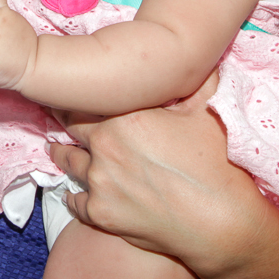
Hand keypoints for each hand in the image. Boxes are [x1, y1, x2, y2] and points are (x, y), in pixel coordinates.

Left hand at [45, 71, 254, 269]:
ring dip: (62, 154)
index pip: (83, 98)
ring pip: (68, 161)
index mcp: (123, 116)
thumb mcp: (207, 110)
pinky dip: (74, 195)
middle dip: (64, 119)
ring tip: (57, 149)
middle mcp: (104, 146)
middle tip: (57, 115)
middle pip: (70, 127)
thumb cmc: (217, 164)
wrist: (222, 222)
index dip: (77, 94)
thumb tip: (198, 56)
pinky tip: (74, 192)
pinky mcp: (100, 214)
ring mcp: (99, 182)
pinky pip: (74, 201)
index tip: (70, 90)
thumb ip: (195, 81)